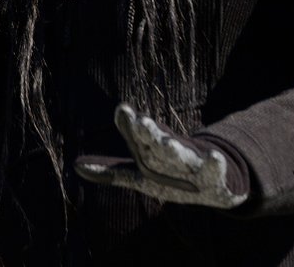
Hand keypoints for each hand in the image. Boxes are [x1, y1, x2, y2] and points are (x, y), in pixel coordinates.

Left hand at [74, 102, 249, 208]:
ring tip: (165, 140)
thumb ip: (113, 171)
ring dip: (174, 147)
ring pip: (181, 154)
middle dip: (148, 133)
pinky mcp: (214, 175)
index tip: (122, 110)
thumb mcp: (142, 176)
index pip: (137, 135)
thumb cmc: (172, 176)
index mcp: (152, 151)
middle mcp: (170, 152)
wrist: (217, 183)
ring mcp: (192, 162)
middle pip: (156, 142)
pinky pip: (214, 169)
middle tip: (140, 122)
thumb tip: (76, 166)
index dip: (128, 124)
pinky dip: (214, 163)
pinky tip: (215, 156)